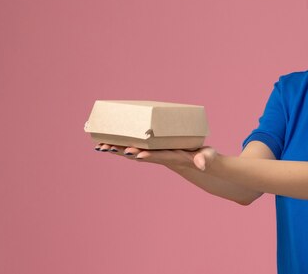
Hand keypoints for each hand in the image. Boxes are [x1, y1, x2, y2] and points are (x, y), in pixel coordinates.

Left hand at [94, 143, 217, 170]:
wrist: (201, 165)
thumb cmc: (206, 159)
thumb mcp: (207, 158)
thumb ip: (204, 159)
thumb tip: (201, 163)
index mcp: (173, 157)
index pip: (158, 156)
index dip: (146, 155)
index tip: (135, 154)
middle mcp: (160, 156)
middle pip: (139, 154)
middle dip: (122, 151)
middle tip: (105, 148)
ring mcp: (155, 153)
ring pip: (133, 151)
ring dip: (117, 149)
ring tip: (100, 146)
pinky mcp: (154, 150)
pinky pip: (135, 146)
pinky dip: (122, 145)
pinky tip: (110, 142)